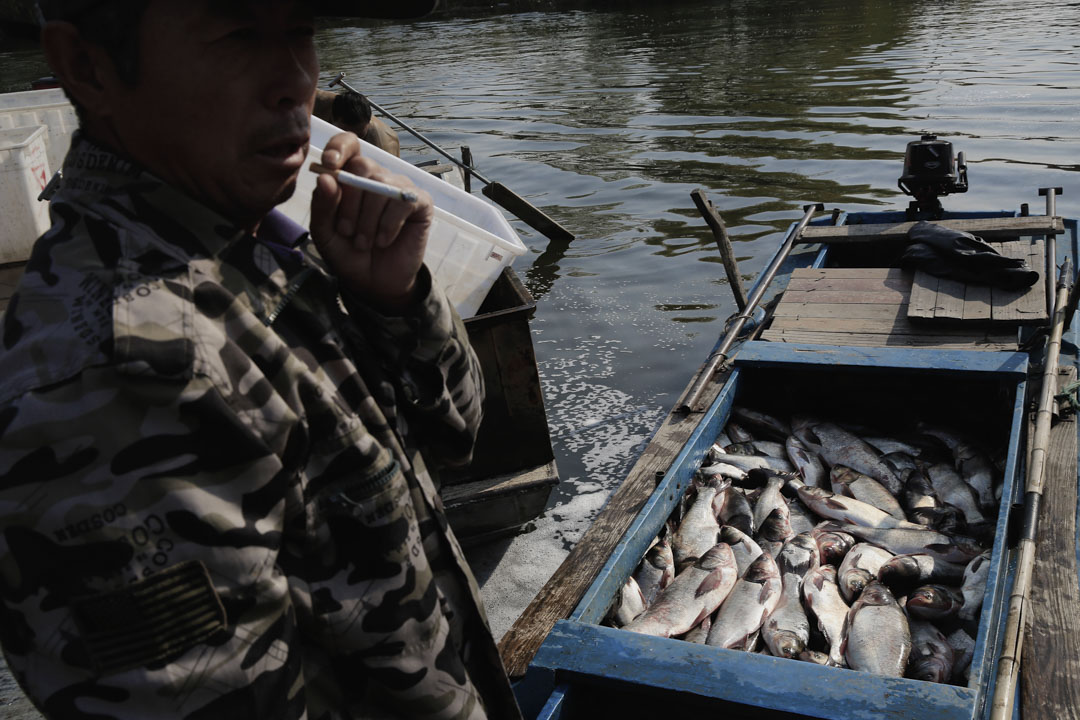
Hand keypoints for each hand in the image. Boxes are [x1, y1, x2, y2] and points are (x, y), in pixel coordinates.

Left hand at [310, 132, 431, 309]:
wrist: (374, 282)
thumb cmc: (348, 253)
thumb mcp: (325, 232)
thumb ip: (322, 205)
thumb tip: (325, 177)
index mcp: (351, 176)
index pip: (348, 144)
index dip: (339, 147)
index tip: (329, 164)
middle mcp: (377, 176)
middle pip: (362, 167)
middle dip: (349, 203)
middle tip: (347, 231)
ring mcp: (399, 187)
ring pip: (380, 186)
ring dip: (367, 220)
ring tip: (364, 242)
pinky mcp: (420, 202)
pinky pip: (402, 201)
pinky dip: (388, 225)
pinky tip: (384, 240)